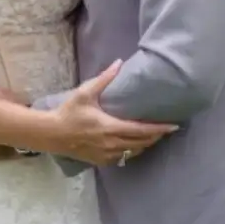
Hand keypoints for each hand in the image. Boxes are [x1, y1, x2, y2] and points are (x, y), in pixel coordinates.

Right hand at [51, 60, 179, 165]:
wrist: (50, 134)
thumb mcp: (86, 93)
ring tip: (155, 135)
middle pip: (142, 143)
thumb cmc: (68, 112)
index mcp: (111, 128)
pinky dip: (132, 151)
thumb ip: (104, 78)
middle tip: (168, 129)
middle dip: (156, 136)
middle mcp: (112, 144)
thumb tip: (119, 62)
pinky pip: (122, 157)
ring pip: (133, 151)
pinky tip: (136, 145)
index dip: (160, 129)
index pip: (142, 130)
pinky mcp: (100, 160)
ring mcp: (106, 155)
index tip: (174, 126)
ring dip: (146, 144)